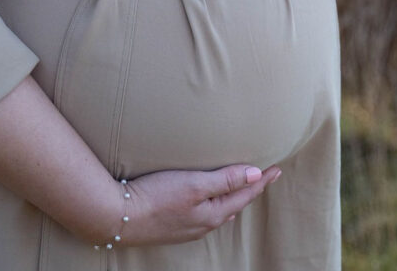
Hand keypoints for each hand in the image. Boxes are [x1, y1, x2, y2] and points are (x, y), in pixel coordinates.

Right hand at [114, 163, 280, 245]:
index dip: (262, 180)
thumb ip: (225, 180)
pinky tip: (211, 202)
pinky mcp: (174, 225)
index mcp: (213, 214)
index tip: (277, 169)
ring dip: (233, 197)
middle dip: (251, 189)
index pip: (245, 194)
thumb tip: (255, 174)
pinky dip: (216, 204)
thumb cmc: (157, 196)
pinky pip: (205, 215)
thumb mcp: (194, 184)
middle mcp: (204, 224)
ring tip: (243, 188)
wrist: (119, 216)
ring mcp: (188, 227)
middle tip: (265, 176)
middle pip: (235, 204)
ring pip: (220, 211)